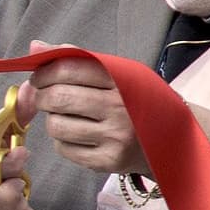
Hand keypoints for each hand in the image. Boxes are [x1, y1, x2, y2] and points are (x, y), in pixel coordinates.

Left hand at [27, 50, 149, 179]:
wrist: (174, 139)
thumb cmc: (137, 101)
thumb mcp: (118, 74)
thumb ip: (78, 59)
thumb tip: (35, 47)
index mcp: (123, 80)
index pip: (69, 69)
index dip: (44, 72)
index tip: (39, 77)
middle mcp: (120, 108)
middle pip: (57, 98)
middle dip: (42, 96)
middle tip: (47, 97)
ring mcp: (115, 137)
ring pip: (56, 126)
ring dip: (52, 120)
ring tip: (66, 118)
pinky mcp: (108, 161)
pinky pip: (63, 149)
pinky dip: (63, 142)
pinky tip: (78, 136)